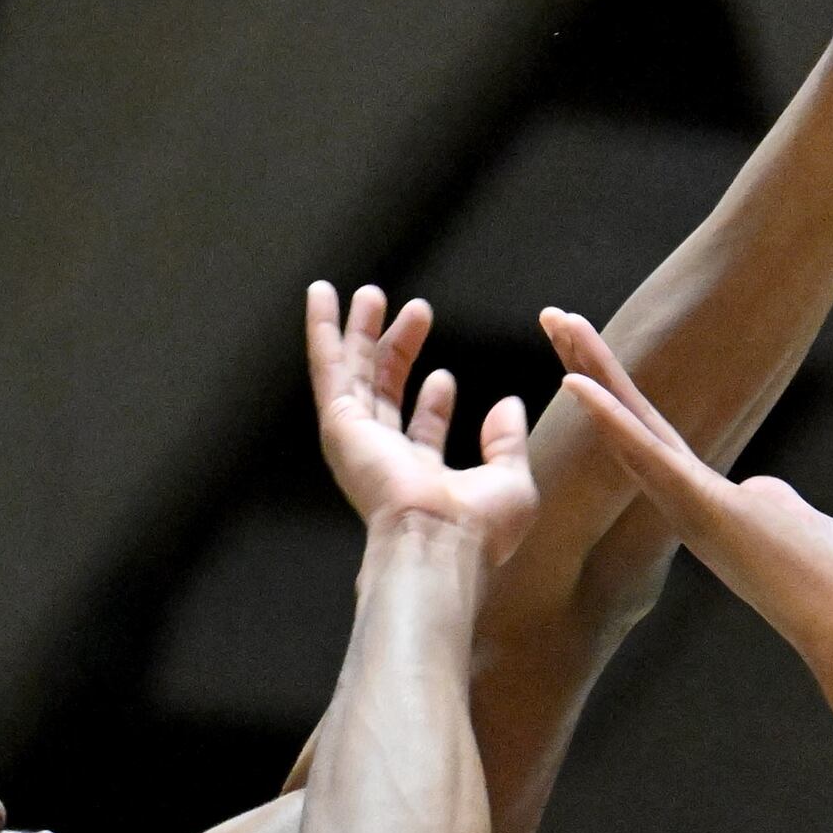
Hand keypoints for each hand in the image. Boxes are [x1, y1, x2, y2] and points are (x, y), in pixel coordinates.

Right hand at [306, 283, 536, 558]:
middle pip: (384, 391)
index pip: (421, 431)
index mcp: (419, 476)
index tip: (445, 377)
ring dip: (358, 332)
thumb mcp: (510, 479)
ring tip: (368, 292)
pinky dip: (324, 330)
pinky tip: (322, 296)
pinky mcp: (341, 423)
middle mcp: (383, 456)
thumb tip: (509, 404)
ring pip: (354, 372)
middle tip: (406, 311)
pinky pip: (328, 367)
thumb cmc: (477, 527)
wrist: (440, 540)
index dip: (433, 402)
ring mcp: (358, 438)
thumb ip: (506, 441)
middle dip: (393, 350)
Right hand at [540, 309, 832, 658]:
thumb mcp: (794, 522)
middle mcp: (685, 503)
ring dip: (590, 372)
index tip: (586, 355)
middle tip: (553, 314)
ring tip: (558, 322)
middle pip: (628, 420)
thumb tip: (763, 493)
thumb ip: (768, 502)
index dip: (616, 392)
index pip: (650, 434)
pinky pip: (648, 459)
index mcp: (704, 502)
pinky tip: (579, 389)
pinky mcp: (704, 512)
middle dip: (589, 366)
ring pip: (628, 428)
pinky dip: (612, 422)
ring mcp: (690, 507)